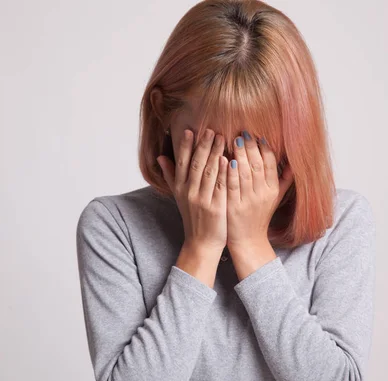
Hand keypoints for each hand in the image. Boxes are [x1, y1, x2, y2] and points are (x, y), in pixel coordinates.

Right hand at [157, 128, 228, 253]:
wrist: (201, 243)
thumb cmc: (193, 218)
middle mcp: (189, 193)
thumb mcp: (179, 196)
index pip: (182, 162)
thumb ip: (170, 175)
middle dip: (203, 145)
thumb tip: (160, 157)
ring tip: (221, 138)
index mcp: (180, 188)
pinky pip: (220, 186)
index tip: (190, 131)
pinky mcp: (216, 208)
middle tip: (210, 129)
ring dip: (215, 153)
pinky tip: (228, 160)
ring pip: (209, 172)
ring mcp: (202, 200)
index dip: (186, 146)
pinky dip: (223, 172)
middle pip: (196, 164)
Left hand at [226, 132, 293, 278]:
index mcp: (273, 190)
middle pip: (257, 165)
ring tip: (234, 140)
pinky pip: (232, 186)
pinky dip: (229, 172)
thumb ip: (284, 181)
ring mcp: (248, 201)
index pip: (270, 163)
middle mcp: (263, 194)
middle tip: (244, 132)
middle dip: (251, 147)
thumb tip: (293, 163)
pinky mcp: (234, 206)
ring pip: (245, 173)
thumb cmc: (259, 217)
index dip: (264, 148)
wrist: (248, 241)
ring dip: (240, 155)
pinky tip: (225, 159)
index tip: (258, 135)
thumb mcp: (275, 199)